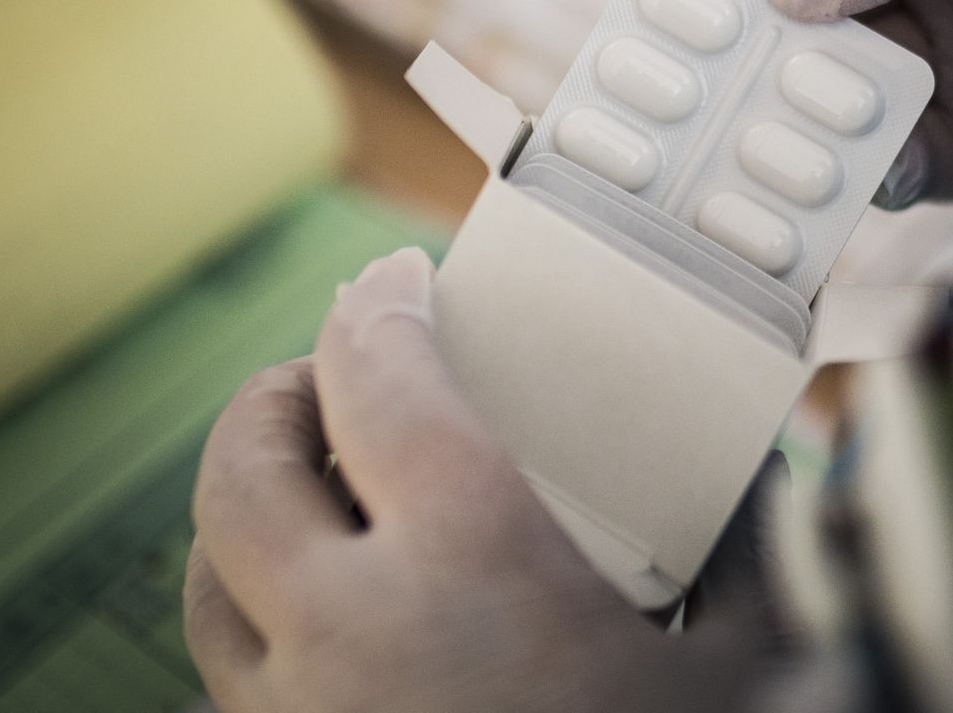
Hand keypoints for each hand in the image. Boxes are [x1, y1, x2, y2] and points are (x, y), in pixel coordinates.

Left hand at [184, 249, 775, 712]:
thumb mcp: (743, 667)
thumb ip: (743, 560)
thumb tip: (749, 491)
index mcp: (469, 563)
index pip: (379, 378)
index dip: (378, 307)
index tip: (395, 281)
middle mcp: (349, 632)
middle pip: (240, 468)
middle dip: (273, 397)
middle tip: (328, 374)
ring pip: (202, 582)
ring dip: (242, 512)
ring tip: (308, 492)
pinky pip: (229, 684)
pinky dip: (252, 625)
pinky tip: (324, 629)